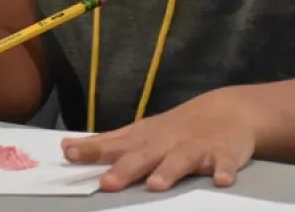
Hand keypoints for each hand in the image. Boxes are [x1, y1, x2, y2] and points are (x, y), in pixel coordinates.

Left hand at [61, 90, 260, 191]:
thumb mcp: (140, 134)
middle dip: (125, 168)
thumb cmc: (175, 129)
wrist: (228, 110)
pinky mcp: (224, 153)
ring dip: (168, 171)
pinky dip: (224, 170)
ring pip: (181, 160)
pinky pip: (225, 163)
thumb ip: (106, 144)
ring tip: (156, 184)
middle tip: (108, 183)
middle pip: (144, 155)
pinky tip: (222, 181)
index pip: (114, 144)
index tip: (69, 153)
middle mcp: (166, 142)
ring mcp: (196, 147)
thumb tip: (66, 148)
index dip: (92, 150)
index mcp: (145, 139)